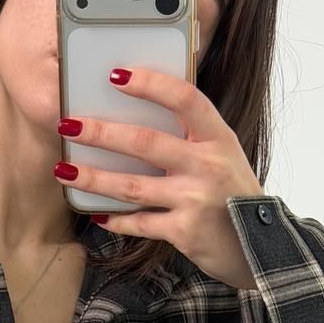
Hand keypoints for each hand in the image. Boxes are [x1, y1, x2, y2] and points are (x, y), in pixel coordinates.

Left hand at [54, 65, 263, 289]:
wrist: (257, 246)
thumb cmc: (233, 197)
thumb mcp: (223, 157)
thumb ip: (192, 140)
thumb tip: (138, 128)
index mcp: (218, 138)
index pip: (183, 98)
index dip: (150, 84)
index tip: (116, 76)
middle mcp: (206, 165)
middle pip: (145, 142)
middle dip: (102, 132)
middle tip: (69, 124)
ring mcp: (194, 199)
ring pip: (133, 186)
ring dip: (95, 177)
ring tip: (65, 171)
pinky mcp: (183, 231)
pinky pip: (140, 222)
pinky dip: (116, 220)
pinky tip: (96, 214)